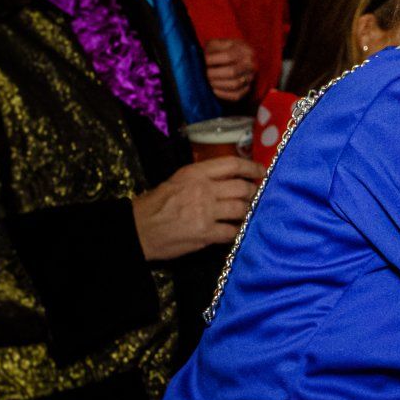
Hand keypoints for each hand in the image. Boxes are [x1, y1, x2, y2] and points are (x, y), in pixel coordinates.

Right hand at [131, 157, 262, 260]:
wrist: (137, 230)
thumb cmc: (155, 204)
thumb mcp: (177, 181)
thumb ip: (202, 178)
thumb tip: (228, 179)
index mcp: (195, 173)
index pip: (232, 165)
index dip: (251, 168)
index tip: (262, 172)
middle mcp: (203, 190)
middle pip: (242, 188)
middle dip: (254, 192)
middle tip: (256, 196)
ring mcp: (206, 212)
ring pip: (241, 209)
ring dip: (249, 212)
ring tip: (248, 213)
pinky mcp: (206, 233)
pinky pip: (233, 231)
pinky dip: (238, 231)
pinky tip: (238, 230)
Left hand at [204, 38, 256, 101]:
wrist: (232, 60)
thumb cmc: (221, 51)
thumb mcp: (217, 43)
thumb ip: (213, 47)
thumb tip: (206, 59)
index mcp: (245, 50)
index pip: (229, 56)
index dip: (213, 60)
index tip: (204, 61)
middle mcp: (252, 65)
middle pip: (232, 72)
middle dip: (214, 74)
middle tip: (204, 73)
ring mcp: (250, 78)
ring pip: (235, 84)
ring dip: (217, 84)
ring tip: (208, 81)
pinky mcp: (247, 90)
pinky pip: (236, 95)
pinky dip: (222, 94)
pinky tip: (213, 89)